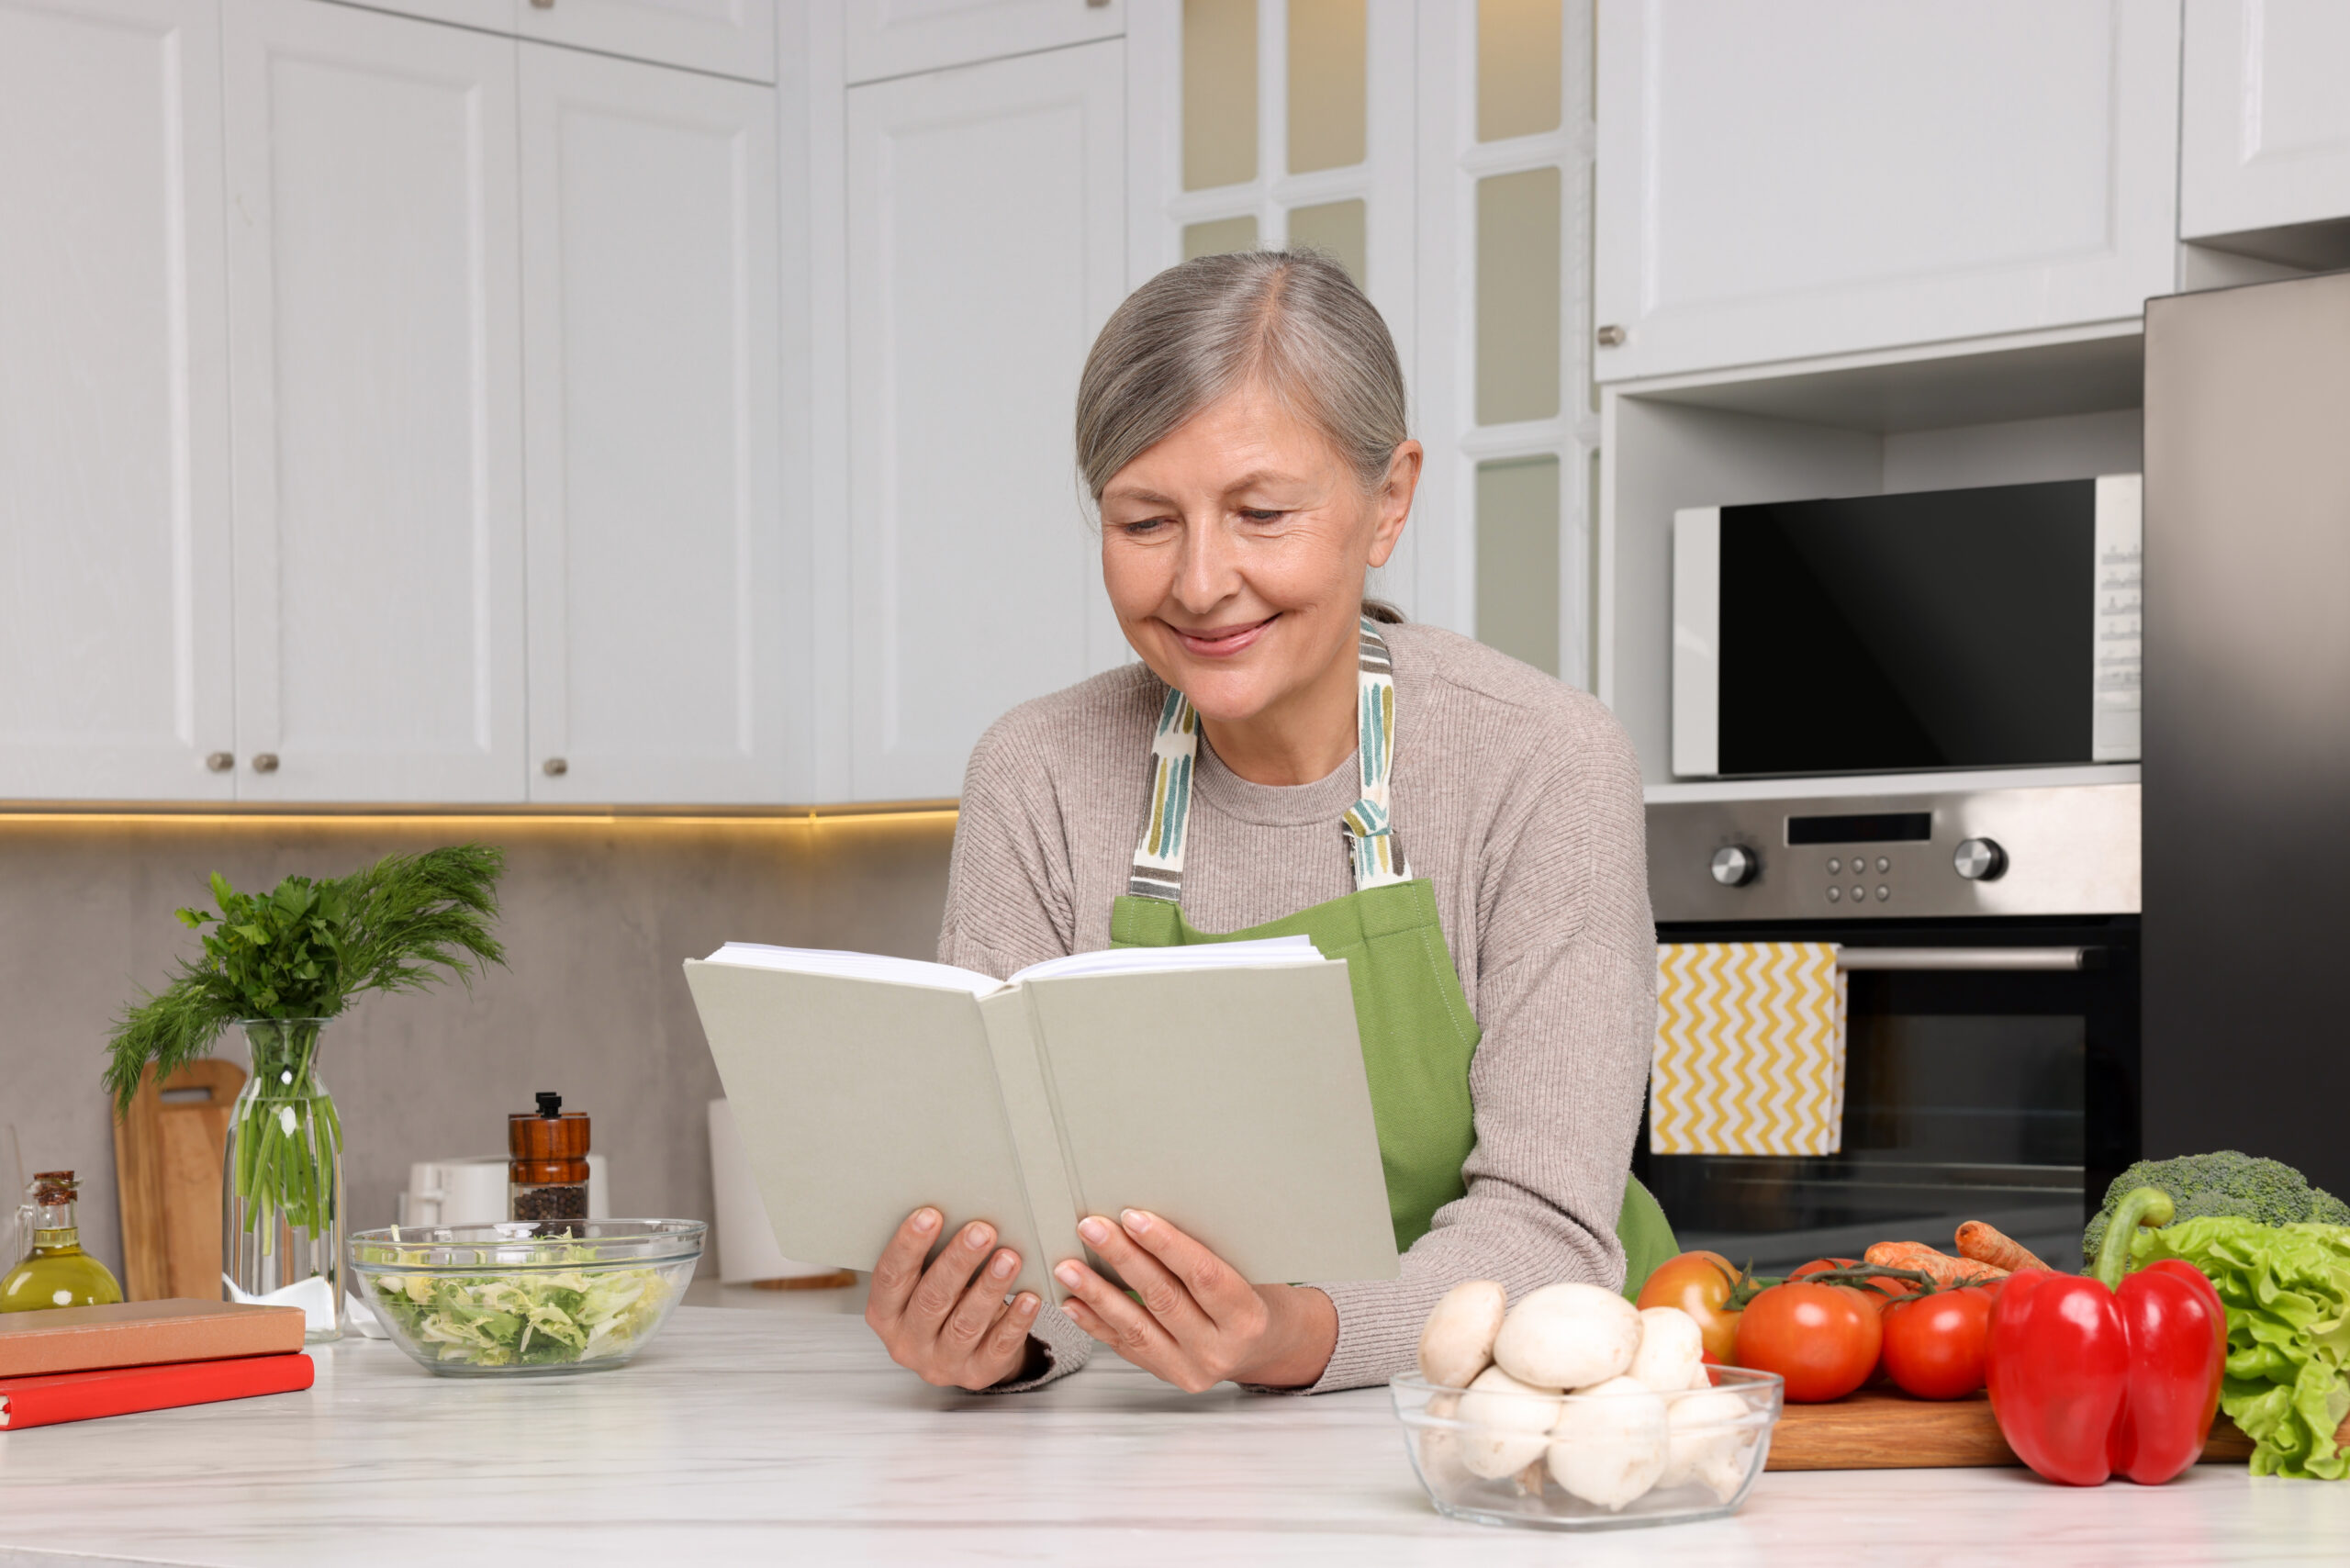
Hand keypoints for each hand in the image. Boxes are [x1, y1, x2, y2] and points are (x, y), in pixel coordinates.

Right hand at [864, 1207, 1041, 1389]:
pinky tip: (1029, 1297)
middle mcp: (907, 1343)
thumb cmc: (943, 1301)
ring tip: (1009, 1258)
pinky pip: (998, 1346)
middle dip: (958, 1262)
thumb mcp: (924, 1281)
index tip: (931, 1214)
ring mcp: (942, 1363)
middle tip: (981, 1231)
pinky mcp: (977, 1374)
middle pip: (931, 1300)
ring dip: (989, 1288)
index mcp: (885, 1314)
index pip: (890, 1278)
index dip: (908, 1245)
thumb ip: (931, 1257)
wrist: (965, 1351)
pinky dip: (1016, 1321)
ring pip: (965, 1324)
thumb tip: (958, 1206)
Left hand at [1054, 1209, 1337, 1392]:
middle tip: (1091, 1228)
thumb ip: (1208, 1253)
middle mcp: (1219, 1349)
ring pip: (1136, 1328)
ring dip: (1097, 1294)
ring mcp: (1191, 1369)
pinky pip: (1124, 1348)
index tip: (1132, 1216)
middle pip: (1163, 1299)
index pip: (1202, 1275)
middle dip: (1122, 1259)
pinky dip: (1095, 1323)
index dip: (1165, 1244)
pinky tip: (1073, 1303)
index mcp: (1246, 1317)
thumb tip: (1149, 1215)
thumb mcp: (1249, 1270)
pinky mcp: (1167, 1376)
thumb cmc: (1255, 1296)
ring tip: (1068, 1267)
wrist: (1266, 1346)